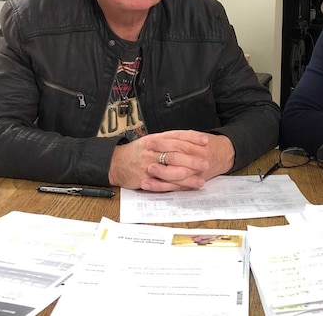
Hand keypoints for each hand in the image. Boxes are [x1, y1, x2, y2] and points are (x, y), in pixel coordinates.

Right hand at [109, 130, 234, 191]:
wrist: (115, 163)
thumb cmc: (136, 152)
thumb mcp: (150, 141)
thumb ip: (167, 140)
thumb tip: (186, 139)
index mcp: (155, 139)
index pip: (176, 136)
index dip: (192, 138)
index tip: (205, 140)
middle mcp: (153, 151)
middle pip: (176, 153)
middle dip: (193, 158)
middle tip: (206, 161)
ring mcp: (150, 165)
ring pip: (172, 169)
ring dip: (189, 173)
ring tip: (202, 176)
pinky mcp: (147, 179)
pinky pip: (165, 183)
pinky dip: (179, 185)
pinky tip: (189, 186)